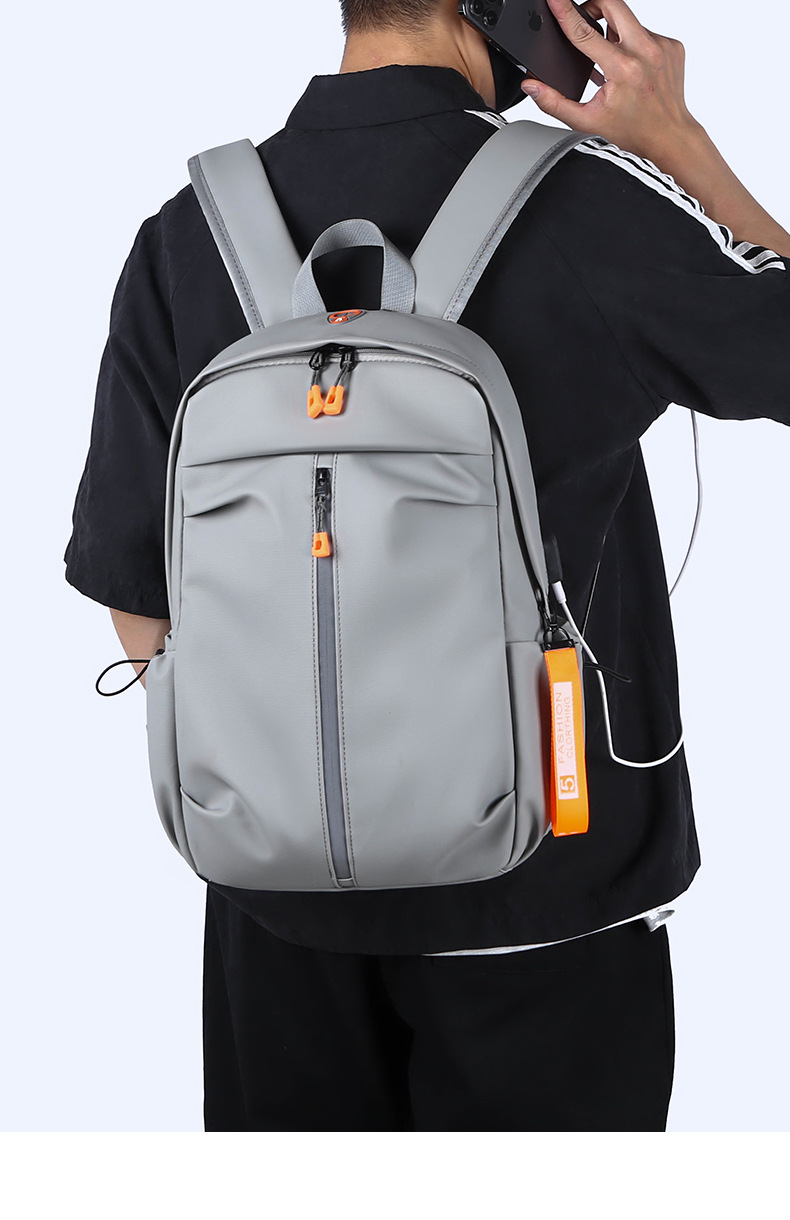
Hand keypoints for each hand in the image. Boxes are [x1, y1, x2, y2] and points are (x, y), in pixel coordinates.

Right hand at [521, 0, 701, 161]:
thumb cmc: (634, 130)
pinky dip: (633, 44)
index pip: (585, 32)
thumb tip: (532, 87)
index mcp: (623, 70)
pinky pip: (645, 31)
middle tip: (586, 22)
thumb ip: (555, 103)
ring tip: (613, 60)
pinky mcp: (672, 44)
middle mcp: (645, 51)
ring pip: (629, 19)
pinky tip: (633, 66)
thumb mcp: (587, 121)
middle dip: (594, 6)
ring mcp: (662, 45)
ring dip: (615, 32)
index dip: (566, 12)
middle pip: (613, 4)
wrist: (669, 136)